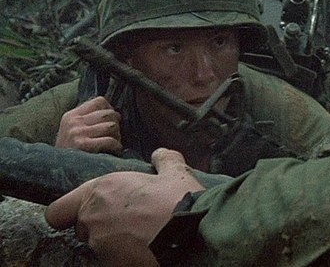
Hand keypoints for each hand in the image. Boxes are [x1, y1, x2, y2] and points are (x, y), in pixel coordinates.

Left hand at [45, 148, 204, 266]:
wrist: (191, 234)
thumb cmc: (179, 200)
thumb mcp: (176, 173)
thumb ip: (164, 160)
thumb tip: (160, 154)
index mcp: (101, 190)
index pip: (58, 210)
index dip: (68, 212)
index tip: (90, 210)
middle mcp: (92, 218)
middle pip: (80, 228)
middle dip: (99, 226)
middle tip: (126, 221)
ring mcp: (100, 245)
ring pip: (96, 245)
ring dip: (112, 241)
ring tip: (140, 235)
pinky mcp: (112, 265)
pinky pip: (112, 259)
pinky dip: (124, 255)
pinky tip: (145, 248)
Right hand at [55, 96, 121, 153]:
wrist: (56, 171)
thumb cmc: (71, 151)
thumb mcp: (73, 130)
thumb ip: (89, 119)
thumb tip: (114, 112)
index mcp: (71, 115)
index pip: (100, 101)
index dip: (110, 110)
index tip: (110, 120)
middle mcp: (73, 122)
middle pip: (108, 113)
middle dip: (116, 123)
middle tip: (114, 134)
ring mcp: (77, 133)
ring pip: (112, 126)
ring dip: (117, 135)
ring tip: (114, 142)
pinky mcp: (82, 145)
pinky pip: (110, 140)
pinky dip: (117, 146)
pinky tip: (115, 150)